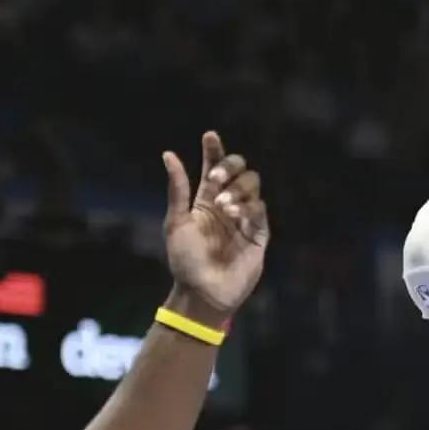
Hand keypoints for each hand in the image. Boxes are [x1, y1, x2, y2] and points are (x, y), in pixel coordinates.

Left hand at [162, 131, 269, 320]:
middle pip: (239, 170)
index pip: (214, 168)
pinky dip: (248, 207)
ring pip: (252, 186)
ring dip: (238, 188)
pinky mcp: (258, 235)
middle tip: (216, 178)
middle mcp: (227, 205)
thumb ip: (177, 189)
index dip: (214, 151)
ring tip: (222, 206)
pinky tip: (233, 215)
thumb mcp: (176, 222)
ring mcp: (244, 219)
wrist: (201, 293)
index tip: (209, 136)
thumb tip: (168, 154)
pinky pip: (260, 210)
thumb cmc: (184, 261)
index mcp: (206, 201)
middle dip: (229, 167)